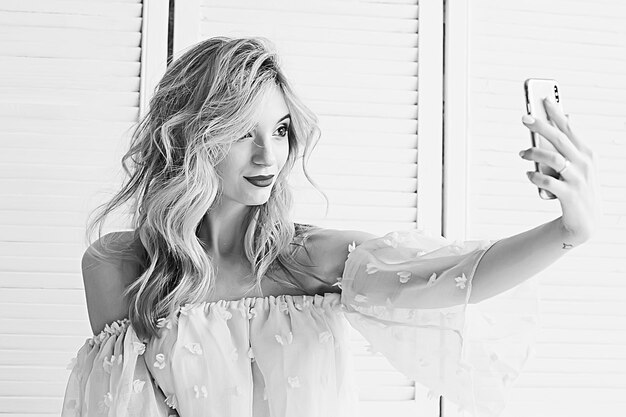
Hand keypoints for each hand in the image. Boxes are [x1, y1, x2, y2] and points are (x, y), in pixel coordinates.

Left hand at [519, 96, 599, 244]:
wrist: (585, 222)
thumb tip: (562, 120)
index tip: (543, 99)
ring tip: (522, 153)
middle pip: (559, 139)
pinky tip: (528, 174)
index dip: (556, 113)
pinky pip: (548, 182)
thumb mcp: (578, 166)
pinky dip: (535, 177)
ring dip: (534, 153)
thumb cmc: (577, 189)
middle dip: (541, 126)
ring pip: (553, 159)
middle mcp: (584, 164)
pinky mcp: (569, 195)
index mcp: (586, 153)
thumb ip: (569, 146)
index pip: (569, 128)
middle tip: (524, 117)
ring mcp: (578, 179)